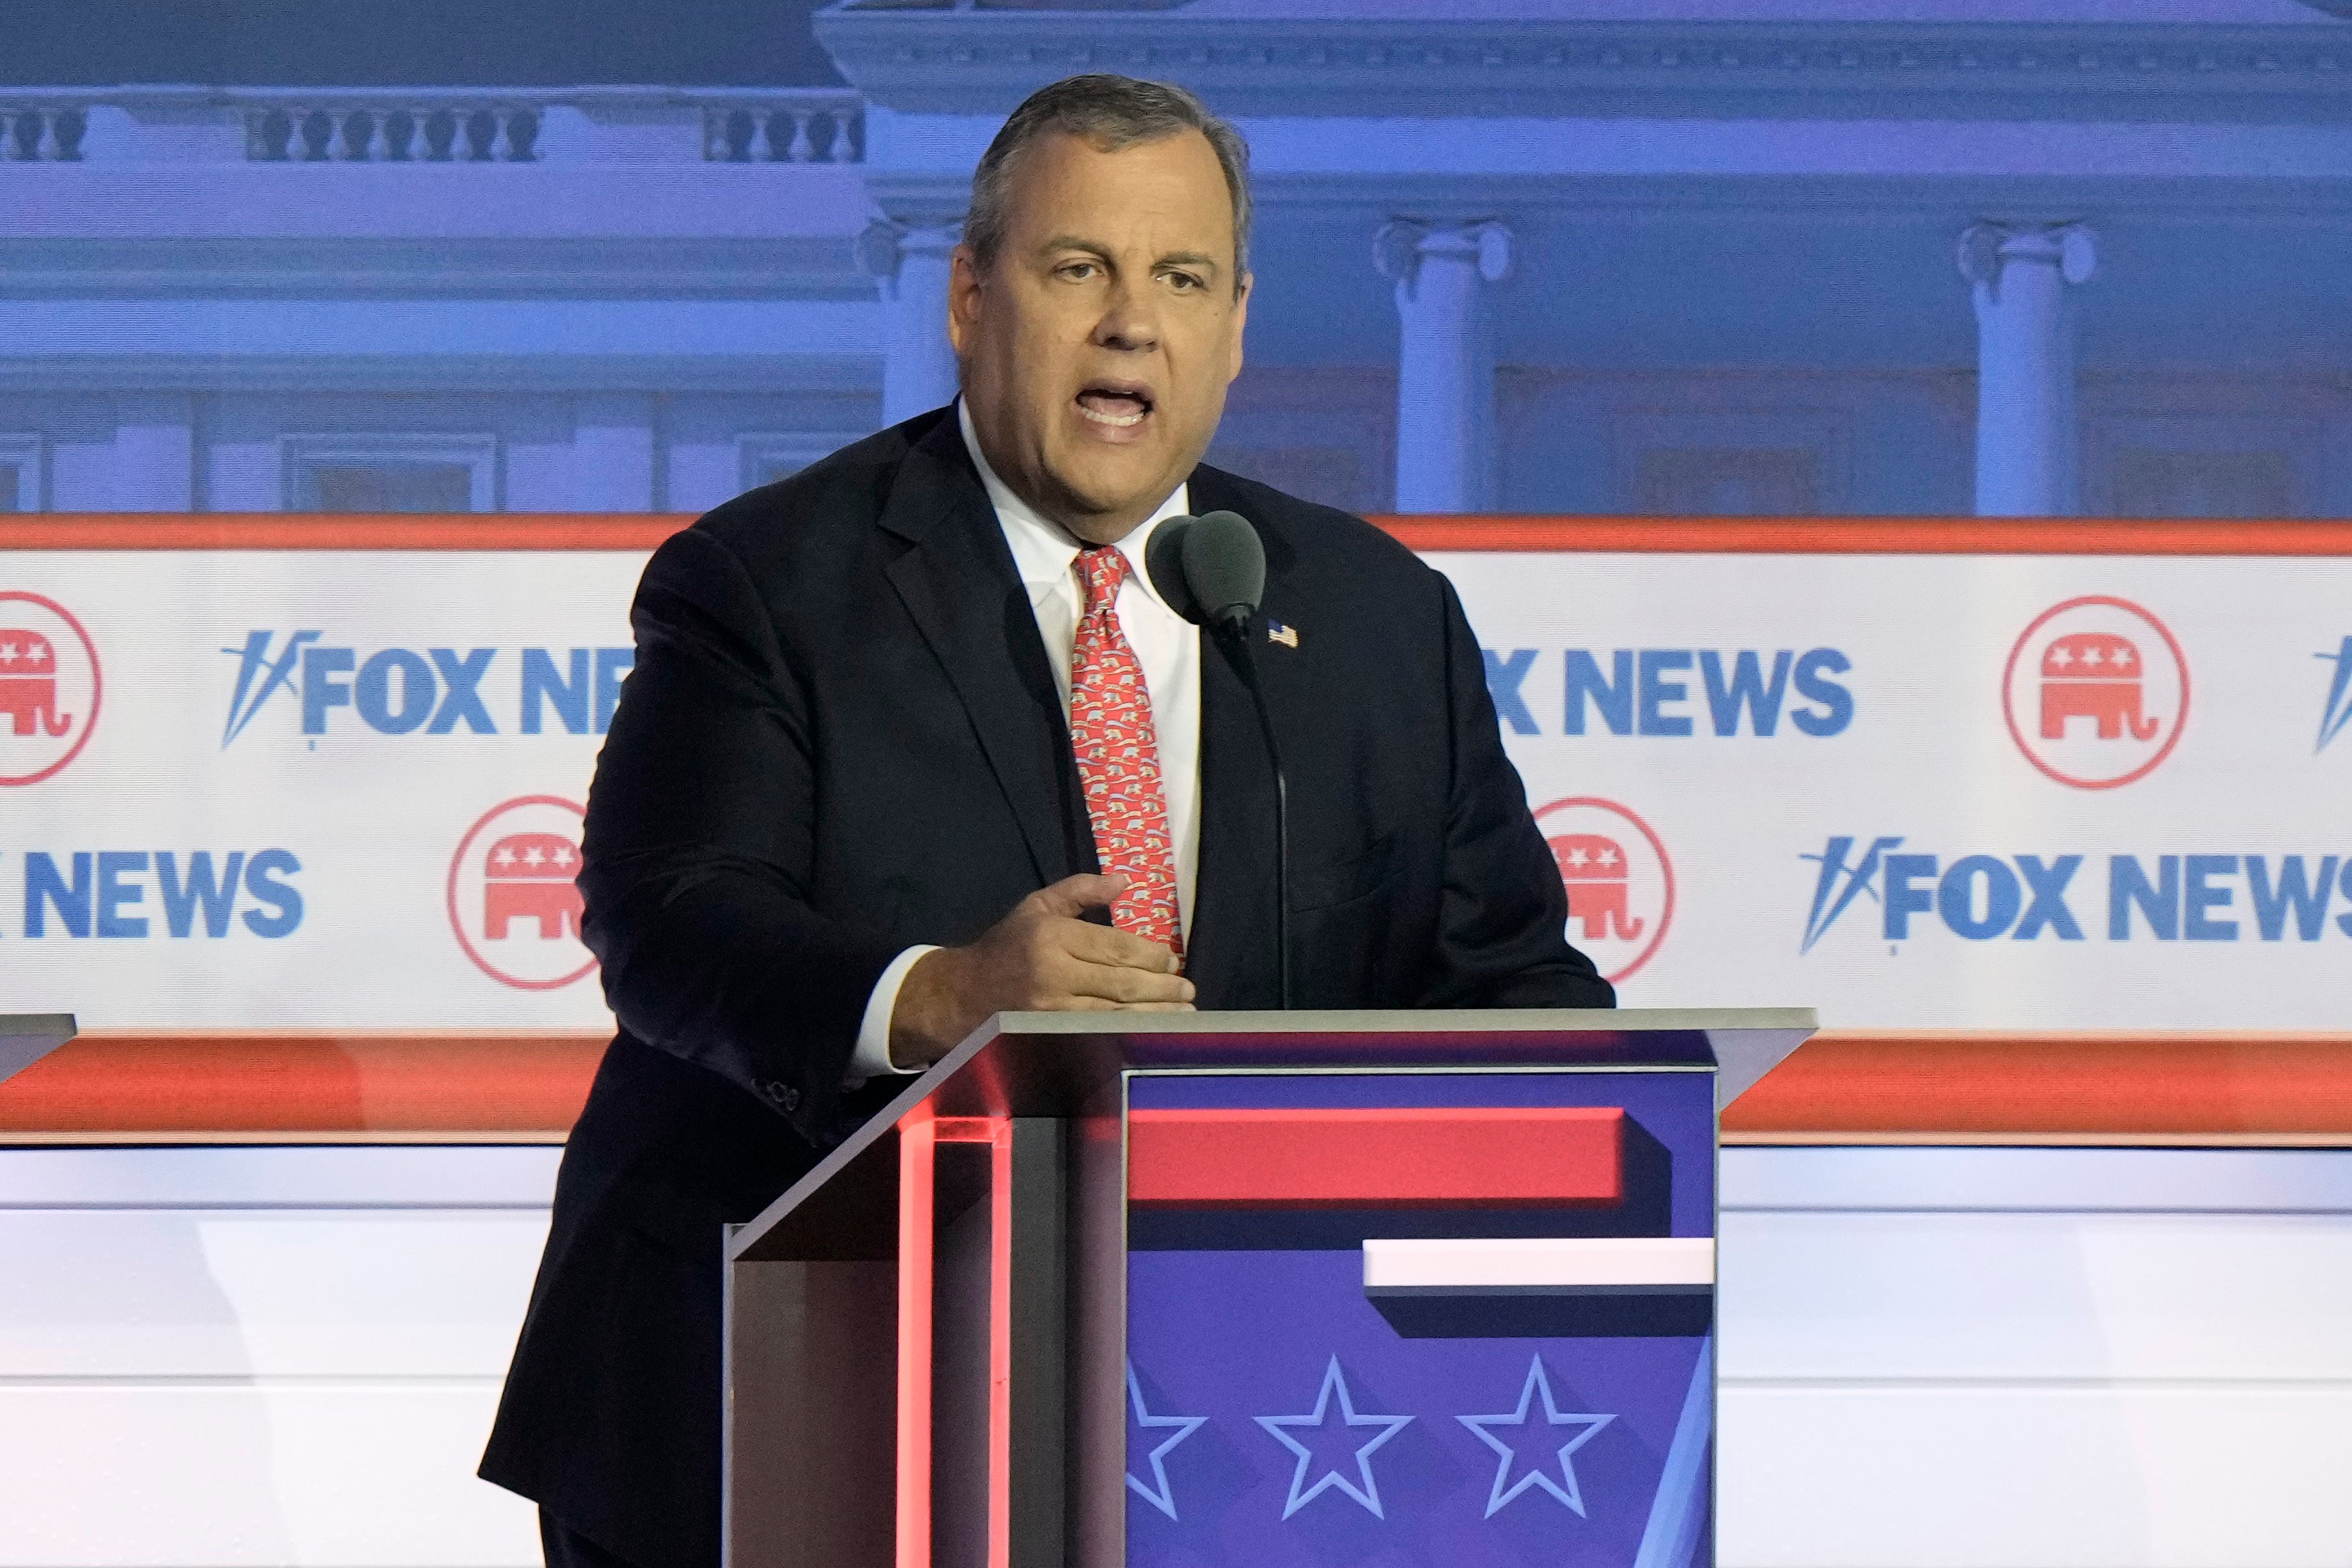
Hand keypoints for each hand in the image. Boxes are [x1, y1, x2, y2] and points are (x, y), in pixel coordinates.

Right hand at [888, 874, 1192, 1067]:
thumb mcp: (1037, 906)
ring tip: (1185, 1013)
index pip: (1115, 947)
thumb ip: (1080, 891)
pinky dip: (1129, 1033)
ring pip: (1115, 1013)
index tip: (1174, 960)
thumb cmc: (1006, 946)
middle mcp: (1053, 972)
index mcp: (1053, 935)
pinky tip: (1152, 1033)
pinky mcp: (1049, 1035)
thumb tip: (1123, 882)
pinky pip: (1098, 1034)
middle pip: (1120, 983)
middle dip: (1161, 987)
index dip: (1151, 956)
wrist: (960, 994)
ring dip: (1155, 1015)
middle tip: (1188, 989)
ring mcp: (1051, 1009)